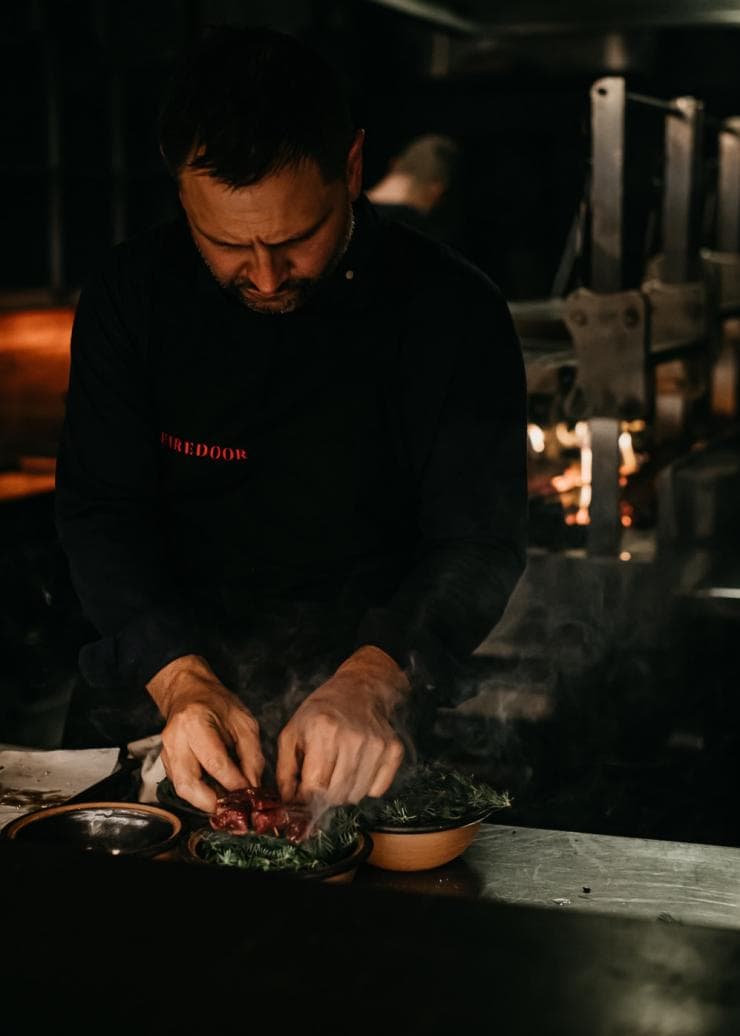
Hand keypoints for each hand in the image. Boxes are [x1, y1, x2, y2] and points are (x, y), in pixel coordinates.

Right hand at [147, 654, 263, 811]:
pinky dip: (199, 794)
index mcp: (195, 723)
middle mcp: (175, 739)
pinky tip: (216, 792)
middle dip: (212, 803)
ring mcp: (166, 752)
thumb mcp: (244, 722)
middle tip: (234, 809)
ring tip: (227, 802)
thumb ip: (252, 755)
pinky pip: (181, 785)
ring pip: (182, 789)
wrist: (190, 693)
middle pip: (188, 784)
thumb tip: (253, 787)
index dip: (234, 784)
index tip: (250, 795)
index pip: (215, 763)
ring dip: (205, 801)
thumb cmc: (218, 704)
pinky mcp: (165, 762)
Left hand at [276, 645, 408, 805]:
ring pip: (356, 796)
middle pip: (335, 795)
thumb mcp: (292, 732)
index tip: (304, 790)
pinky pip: (377, 791)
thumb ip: (285, 770)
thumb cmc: (321, 712)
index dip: (305, 795)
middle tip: (322, 779)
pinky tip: (358, 767)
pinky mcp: (393, 751)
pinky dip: (366, 787)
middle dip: (324, 795)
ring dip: (344, 792)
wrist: (359, 689)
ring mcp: (376, 745)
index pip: (314, 786)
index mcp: (323, 730)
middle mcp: (352, 738)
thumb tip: (289, 803)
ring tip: (339, 770)